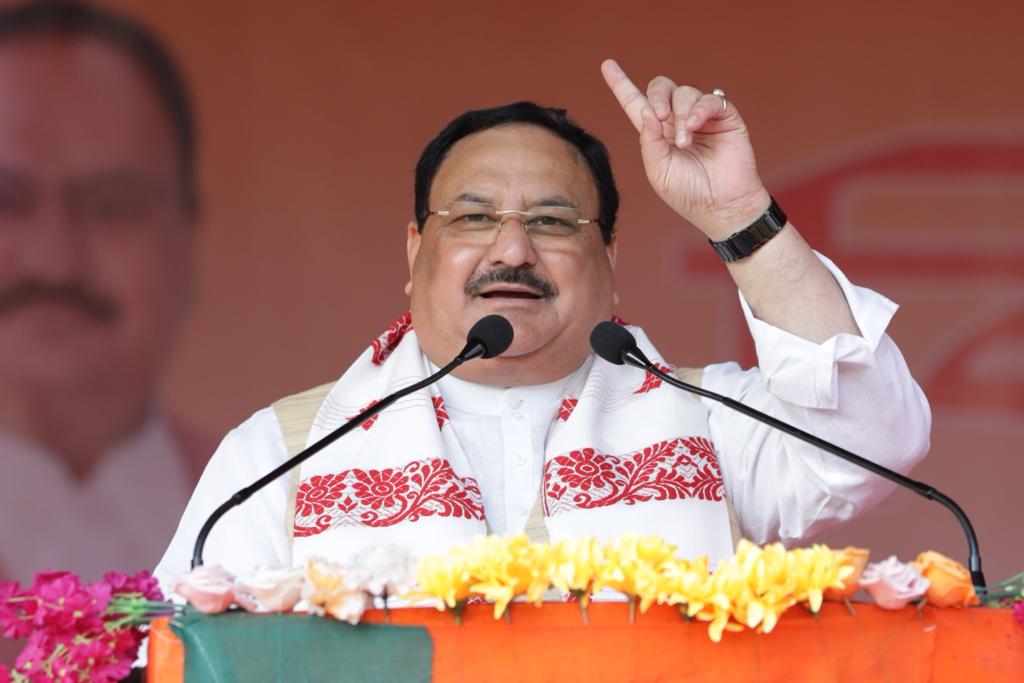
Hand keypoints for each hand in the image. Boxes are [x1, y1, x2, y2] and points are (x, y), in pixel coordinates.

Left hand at [601, 59, 770, 239]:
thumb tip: (648, 111)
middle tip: (660, 116)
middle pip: (660, 87)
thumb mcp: (658, 171)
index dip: (621, 84)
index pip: (635, 103)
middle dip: (657, 96)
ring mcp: (701, 117)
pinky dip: (700, 109)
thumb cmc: (688, 194)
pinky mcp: (725, 117)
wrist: (721, 206)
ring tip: (685, 142)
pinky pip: (710, 99)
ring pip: (684, 92)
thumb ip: (649, 141)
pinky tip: (694, 126)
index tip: (607, 65)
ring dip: (681, 114)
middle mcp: (677, 121)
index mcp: (656, 134)